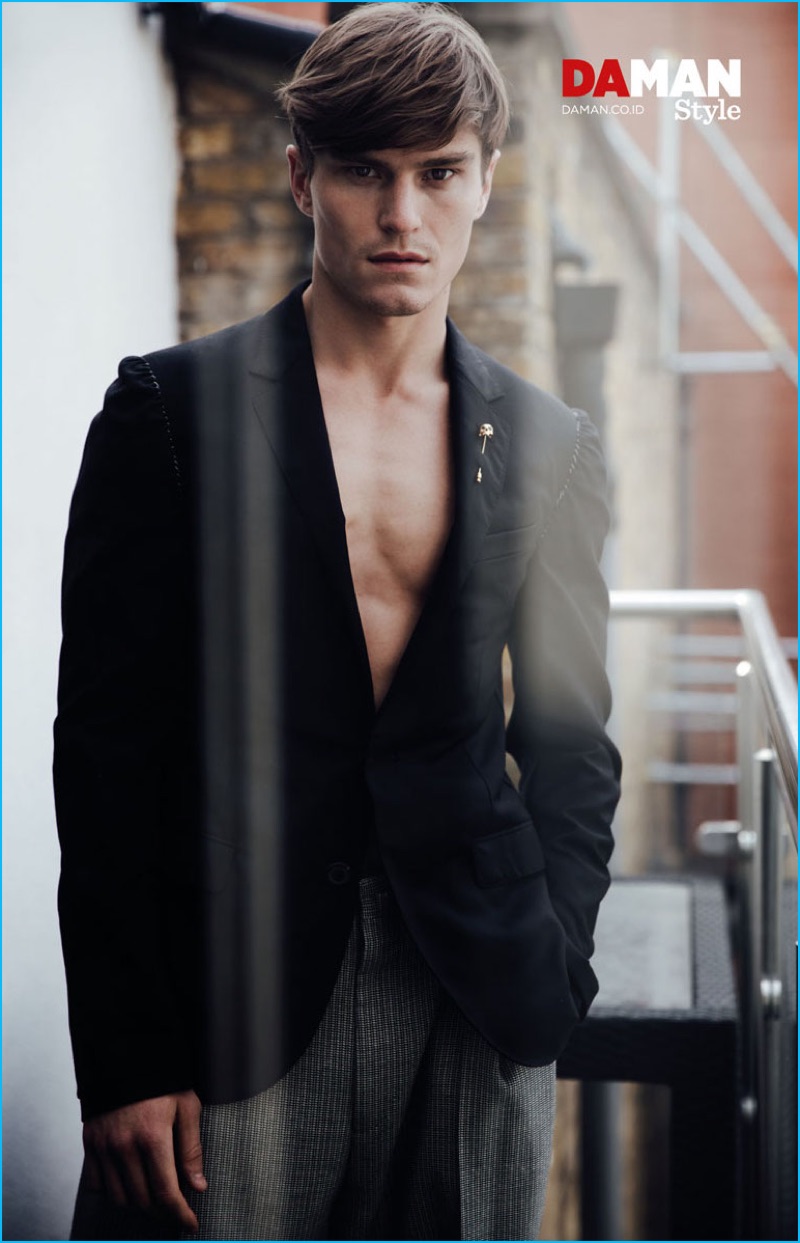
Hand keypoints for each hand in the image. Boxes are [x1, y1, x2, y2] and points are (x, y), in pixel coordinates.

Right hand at [83, 1090, 205, 1232]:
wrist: (126, 1051)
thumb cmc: (162, 1077)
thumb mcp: (187, 1106)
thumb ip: (191, 1148)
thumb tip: (198, 1186)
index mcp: (153, 1137)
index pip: (166, 1192)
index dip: (180, 1215)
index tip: (190, 1224)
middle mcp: (124, 1146)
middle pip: (142, 1201)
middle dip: (162, 1213)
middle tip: (176, 1212)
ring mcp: (103, 1146)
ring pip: (118, 1198)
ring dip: (138, 1206)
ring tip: (155, 1200)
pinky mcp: (89, 1142)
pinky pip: (95, 1184)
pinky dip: (112, 1192)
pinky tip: (128, 1184)